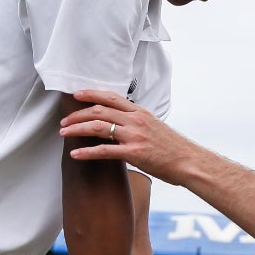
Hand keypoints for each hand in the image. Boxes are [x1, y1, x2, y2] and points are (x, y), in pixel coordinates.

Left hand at [59, 89, 204, 185]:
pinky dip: (86, 152)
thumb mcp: (155, 127)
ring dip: (77, 129)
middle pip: (100, 110)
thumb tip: (121, 123)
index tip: (76, 95)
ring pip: (98, 126)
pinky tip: (75, 155)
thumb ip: (137, 123)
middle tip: (64, 121)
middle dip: (77, 114)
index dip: (91, 94)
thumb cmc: (173, 148)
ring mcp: (135, 136)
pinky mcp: (134, 153)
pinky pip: (104, 150)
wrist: (189, 161)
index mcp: (140, 112)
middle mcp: (136, 120)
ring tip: (64, 133)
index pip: (111, 97)